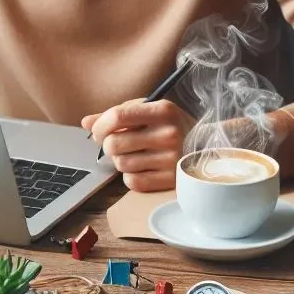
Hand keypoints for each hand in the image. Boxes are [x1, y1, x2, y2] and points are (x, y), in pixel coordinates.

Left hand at [81, 99, 195, 191]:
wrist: (208, 146)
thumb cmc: (170, 125)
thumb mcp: (149, 110)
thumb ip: (117, 114)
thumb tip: (85, 123)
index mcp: (162, 111)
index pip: (118, 116)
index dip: (100, 125)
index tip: (98, 131)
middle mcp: (168, 134)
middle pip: (114, 144)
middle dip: (108, 145)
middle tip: (116, 144)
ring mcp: (171, 159)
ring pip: (120, 164)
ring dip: (120, 160)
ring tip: (133, 154)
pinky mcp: (171, 181)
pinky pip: (132, 182)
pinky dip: (130, 177)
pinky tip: (141, 167)